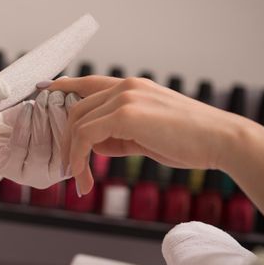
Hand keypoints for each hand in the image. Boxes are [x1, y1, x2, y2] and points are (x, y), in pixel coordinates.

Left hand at [0, 90, 79, 188]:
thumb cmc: (20, 124)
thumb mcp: (43, 113)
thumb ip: (59, 104)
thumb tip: (70, 84)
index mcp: (66, 164)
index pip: (76, 142)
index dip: (74, 118)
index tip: (71, 95)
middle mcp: (51, 174)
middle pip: (61, 145)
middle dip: (59, 116)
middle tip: (56, 95)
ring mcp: (29, 175)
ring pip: (41, 145)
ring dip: (42, 118)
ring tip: (42, 98)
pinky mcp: (8, 169)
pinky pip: (20, 145)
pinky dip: (24, 123)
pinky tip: (26, 107)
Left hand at [45, 75, 245, 194]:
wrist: (219, 140)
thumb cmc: (187, 140)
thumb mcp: (146, 136)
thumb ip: (118, 136)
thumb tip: (94, 145)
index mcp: (130, 88)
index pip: (87, 83)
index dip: (63, 85)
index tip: (44, 88)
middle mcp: (124, 87)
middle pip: (77, 110)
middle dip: (68, 141)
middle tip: (71, 170)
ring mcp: (124, 97)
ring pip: (78, 123)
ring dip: (73, 155)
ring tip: (81, 181)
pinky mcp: (125, 113)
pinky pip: (87, 135)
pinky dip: (79, 157)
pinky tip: (86, 177)